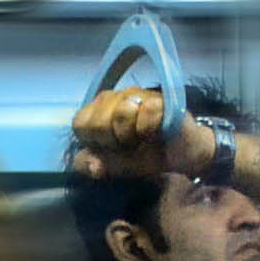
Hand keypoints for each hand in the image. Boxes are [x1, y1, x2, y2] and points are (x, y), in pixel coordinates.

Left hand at [69, 85, 217, 181]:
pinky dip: (150, 129)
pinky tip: (156, 132)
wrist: (178, 158)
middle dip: (114, 141)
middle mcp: (113, 98)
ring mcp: (137, 94)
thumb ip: (91, 165)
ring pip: (122, 112)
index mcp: (95, 112)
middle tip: (129, 145)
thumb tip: (93, 166)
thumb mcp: (110, 166)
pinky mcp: (160, 97)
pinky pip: (147, 111)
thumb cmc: (141, 157)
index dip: (94, 142)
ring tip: (141, 139)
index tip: (109, 148)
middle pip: (99, 121)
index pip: (80, 124)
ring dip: (132, 135)